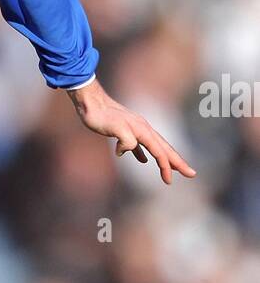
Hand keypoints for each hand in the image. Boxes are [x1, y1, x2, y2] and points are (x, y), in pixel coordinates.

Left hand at [68, 78, 195, 184]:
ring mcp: (135, 130)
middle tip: (192, 174)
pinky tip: (143, 161)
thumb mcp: (114, 128)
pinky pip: (140, 146)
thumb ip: (125, 140)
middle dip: (178, 162)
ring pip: (155, 147)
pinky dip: (144, 154)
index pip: (160, 152)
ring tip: (172, 169)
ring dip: (164, 159)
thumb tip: (126, 151)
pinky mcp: (125, 131)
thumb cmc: (100, 115)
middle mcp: (143, 129)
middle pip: (165, 149)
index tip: (169, 182)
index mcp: (143, 130)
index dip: (166, 167)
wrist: (90, 101)